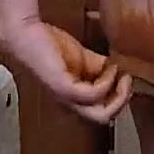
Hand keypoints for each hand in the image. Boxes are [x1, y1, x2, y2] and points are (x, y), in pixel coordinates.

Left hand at [0, 19, 131, 123]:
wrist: (25, 35)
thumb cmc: (49, 45)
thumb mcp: (83, 58)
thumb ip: (100, 66)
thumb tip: (120, 68)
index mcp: (75, 98)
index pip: (104, 111)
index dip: (121, 97)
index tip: (127, 77)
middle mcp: (70, 103)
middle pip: (104, 119)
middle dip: (123, 100)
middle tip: (128, 80)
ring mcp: (66, 98)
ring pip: (101, 115)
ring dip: (119, 95)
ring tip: (123, 76)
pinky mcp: (63, 88)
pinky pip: (93, 95)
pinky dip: (107, 81)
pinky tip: (109, 67)